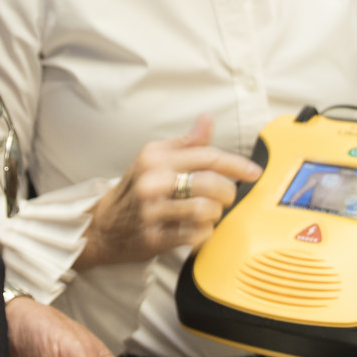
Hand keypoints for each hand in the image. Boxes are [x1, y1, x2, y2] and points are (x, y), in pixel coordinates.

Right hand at [76, 116, 262, 268]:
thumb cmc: (135, 190)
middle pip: (212, 184)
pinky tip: (197, 230)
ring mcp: (152, 210)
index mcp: (155, 157)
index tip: (254, 172)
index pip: (208, 156)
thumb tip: (207, 119)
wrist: (102, 227)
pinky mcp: (155, 237)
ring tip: (207, 214)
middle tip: (223, 198)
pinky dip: (204, 233)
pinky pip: (197, 235)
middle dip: (227, 193)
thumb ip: (186, 143)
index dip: (237, 165)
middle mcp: (152, 181)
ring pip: (207, 210)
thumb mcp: (154, 159)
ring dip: (214, 214)